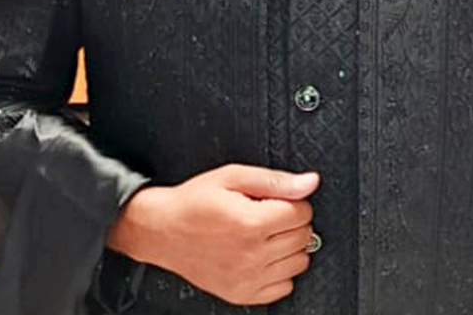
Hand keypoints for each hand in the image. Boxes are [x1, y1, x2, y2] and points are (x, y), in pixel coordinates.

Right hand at [107, 163, 319, 305]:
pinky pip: (284, 287)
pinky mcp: (242, 295)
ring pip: (299, 262)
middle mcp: (252, 256)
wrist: (163, 230)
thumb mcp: (233, 177)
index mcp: (251, 223)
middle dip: (292, 220)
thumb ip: (276, 181)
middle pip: (303, 236)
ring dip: (289, 245)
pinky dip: (280, 270)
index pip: (302, 212)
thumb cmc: (194, 202)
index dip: (293, 199)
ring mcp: (247, 279)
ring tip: (265, 232)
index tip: (276, 198)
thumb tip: (310, 182)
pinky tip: (262, 254)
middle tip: (268, 212)